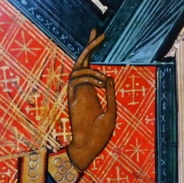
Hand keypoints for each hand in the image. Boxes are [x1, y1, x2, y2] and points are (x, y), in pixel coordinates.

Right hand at [66, 30, 116, 170]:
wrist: (89, 149)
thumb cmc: (100, 134)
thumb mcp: (111, 112)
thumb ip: (110, 94)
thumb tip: (108, 76)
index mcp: (91, 90)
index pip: (90, 65)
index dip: (92, 49)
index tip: (99, 35)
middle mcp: (82, 89)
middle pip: (82, 62)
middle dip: (89, 46)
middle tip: (98, 33)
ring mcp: (76, 94)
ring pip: (78, 70)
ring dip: (91, 70)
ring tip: (104, 79)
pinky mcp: (72, 99)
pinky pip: (76, 81)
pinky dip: (89, 78)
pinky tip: (101, 83)